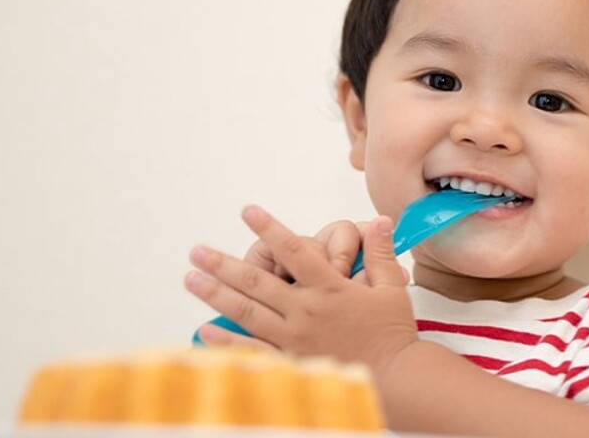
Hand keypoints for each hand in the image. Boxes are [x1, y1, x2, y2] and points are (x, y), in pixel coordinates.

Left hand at [185, 205, 418, 370]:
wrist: (396, 378)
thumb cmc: (393, 333)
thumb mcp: (391, 288)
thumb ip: (379, 253)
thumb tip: (380, 220)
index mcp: (329, 288)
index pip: (294, 250)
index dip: (270, 228)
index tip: (247, 211)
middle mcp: (306, 311)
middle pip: (257, 282)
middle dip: (224, 264)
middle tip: (197, 251)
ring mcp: (295, 338)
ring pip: (248, 312)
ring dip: (216, 294)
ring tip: (192, 279)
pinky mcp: (292, 361)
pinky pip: (253, 350)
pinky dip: (227, 341)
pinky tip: (205, 330)